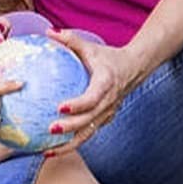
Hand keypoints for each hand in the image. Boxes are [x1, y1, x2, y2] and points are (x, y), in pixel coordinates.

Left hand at [41, 29, 136, 152]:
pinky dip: (73, 143)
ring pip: (89, 133)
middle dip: (71, 127)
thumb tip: (47, 32)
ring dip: (69, 144)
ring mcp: (108, 112)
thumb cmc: (109, 57)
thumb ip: (70, 40)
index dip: (78, 104)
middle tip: (50, 129)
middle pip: (90, 119)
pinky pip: (89, 133)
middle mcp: (108, 101)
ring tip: (47, 151)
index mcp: (105, 83)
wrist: (135, 68)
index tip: (60, 107)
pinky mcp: (105, 119)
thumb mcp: (91, 46)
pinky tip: (53, 149)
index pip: (92, 97)